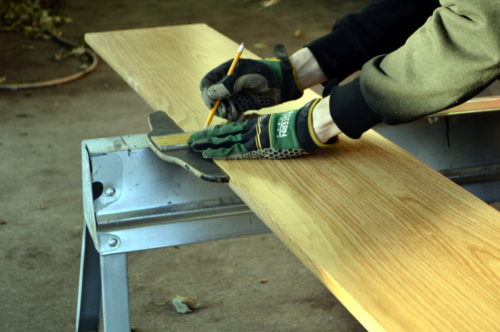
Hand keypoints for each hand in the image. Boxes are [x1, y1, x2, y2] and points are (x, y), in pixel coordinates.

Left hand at [189, 99, 336, 159]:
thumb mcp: (277, 121)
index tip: (207, 132)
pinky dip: (219, 152)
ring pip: (223, 140)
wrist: (300, 127)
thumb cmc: (295, 125)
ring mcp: (249, 138)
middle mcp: (249, 129)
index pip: (232, 128)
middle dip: (207, 136)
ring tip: (193, 145)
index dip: (218, 130)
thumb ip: (265, 122)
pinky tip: (207, 154)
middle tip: (192, 138)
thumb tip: (258, 121)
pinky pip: (232, 151)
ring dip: (207, 143)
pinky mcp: (252, 148)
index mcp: (255, 124)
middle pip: (223, 132)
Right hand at [200, 45, 302, 120]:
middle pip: (212, 97)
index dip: (206, 93)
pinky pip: (232, 113)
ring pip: (221, 107)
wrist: (284, 83)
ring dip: (225, 112)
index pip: (207, 83)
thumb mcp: (245, 77)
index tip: (213, 103)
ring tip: (236, 113)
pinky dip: (233, 116)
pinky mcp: (243, 104)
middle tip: (227, 110)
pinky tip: (240, 116)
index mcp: (226, 71)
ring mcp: (235, 94)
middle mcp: (228, 83)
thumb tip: (210, 94)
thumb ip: (227, 85)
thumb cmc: (265, 74)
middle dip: (217, 106)